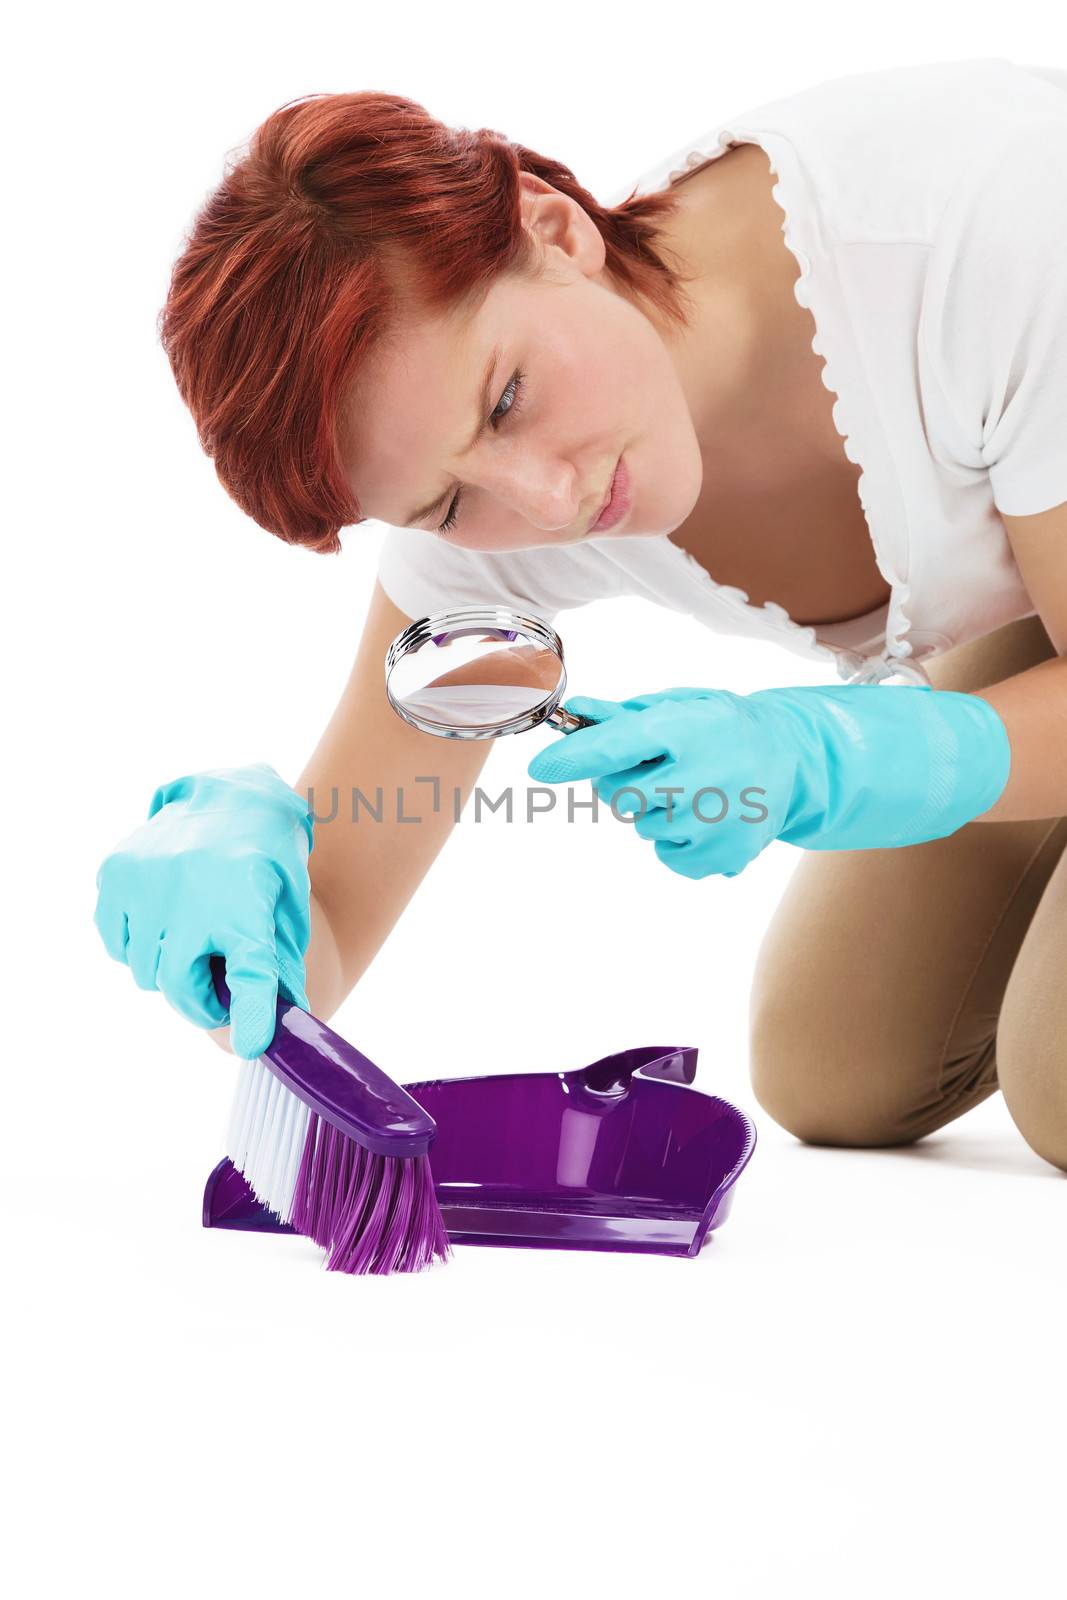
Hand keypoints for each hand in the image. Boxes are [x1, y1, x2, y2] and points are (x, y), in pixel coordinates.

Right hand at [93, 762, 313, 1056]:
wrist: (236, 795)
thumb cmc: (270, 862)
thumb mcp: (289, 910)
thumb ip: (281, 969)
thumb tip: (279, 1026)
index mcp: (248, 901)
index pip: (251, 969)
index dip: (251, 1012)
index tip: (253, 1044)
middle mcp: (192, 891)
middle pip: (178, 985)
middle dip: (199, 1003)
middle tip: (218, 998)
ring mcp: (147, 880)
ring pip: (143, 969)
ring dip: (168, 971)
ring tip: (193, 945)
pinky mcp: (117, 871)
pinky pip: (114, 940)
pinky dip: (135, 945)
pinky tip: (163, 924)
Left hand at [526, 683, 1010, 879]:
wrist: (791, 758)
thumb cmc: (721, 727)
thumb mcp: (678, 707)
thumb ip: (623, 715)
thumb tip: (575, 712)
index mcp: (688, 729)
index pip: (616, 746)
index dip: (572, 759)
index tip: (540, 768)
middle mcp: (703, 777)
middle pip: (619, 796)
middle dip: (625, 783)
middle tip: (662, 768)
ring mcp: (715, 822)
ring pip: (641, 827)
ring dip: (654, 811)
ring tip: (694, 790)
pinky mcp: (723, 856)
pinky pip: (665, 855)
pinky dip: (674, 840)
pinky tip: (704, 817)